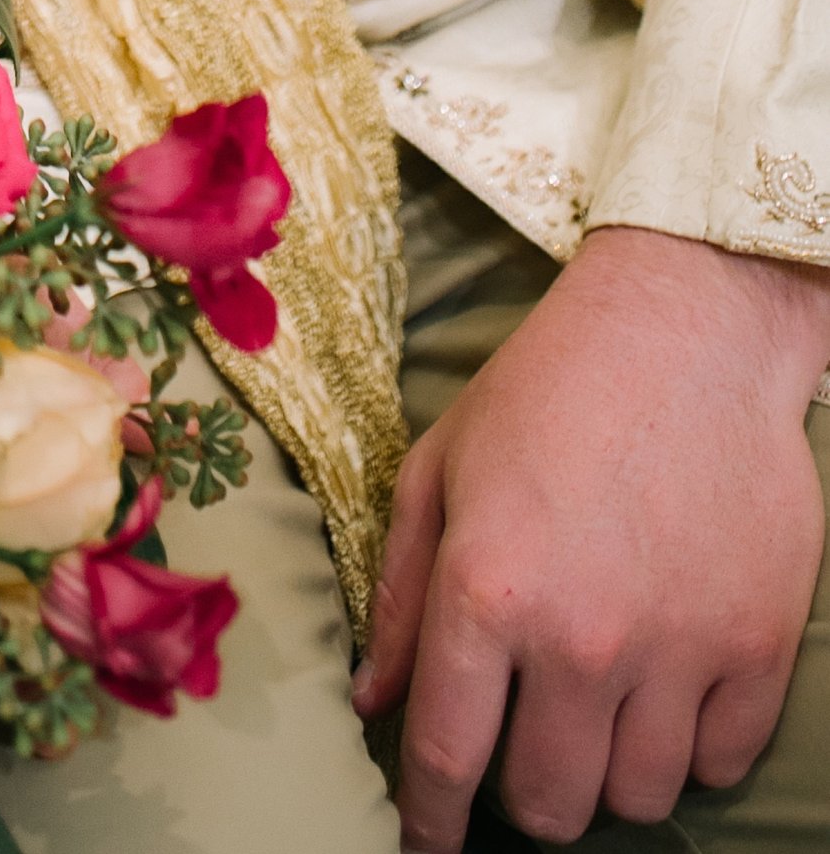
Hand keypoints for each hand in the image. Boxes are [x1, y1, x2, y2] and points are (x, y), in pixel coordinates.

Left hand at [356, 225, 829, 846]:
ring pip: (637, 800)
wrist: (689, 330)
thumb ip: (400, 591)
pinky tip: (668, 694)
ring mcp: (679, 649)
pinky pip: (721, 766)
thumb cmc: (547, 388)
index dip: (431, 821)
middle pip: (548, 805)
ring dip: (608, 776)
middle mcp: (581, 638)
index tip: (427, 843)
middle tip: (523, 747)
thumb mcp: (441, 466)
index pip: (449, 758)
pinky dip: (691, 750)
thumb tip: (374, 701)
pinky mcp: (758, 647)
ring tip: (598, 715)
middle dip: (523, 796)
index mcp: (488, 591)